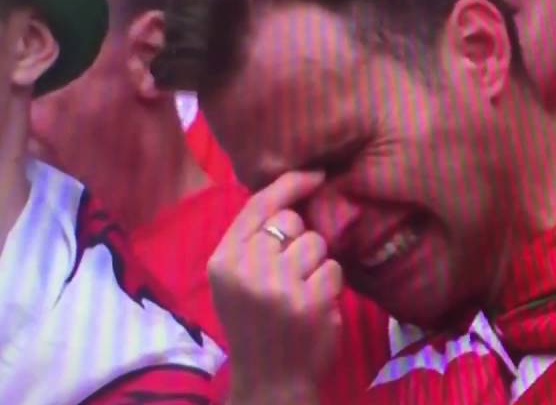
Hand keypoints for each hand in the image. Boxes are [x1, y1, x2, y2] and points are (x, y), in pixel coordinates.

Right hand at [209, 171, 340, 403]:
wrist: (269, 380)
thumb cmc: (255, 324)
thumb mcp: (235, 281)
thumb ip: (252, 241)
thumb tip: (289, 191)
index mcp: (222, 261)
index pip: (257, 205)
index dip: (289, 184)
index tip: (315, 175)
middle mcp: (245, 270)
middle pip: (291, 221)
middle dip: (300, 240)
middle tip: (290, 273)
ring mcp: (277, 287)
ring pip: (316, 242)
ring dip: (317, 263)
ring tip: (302, 291)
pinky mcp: (308, 303)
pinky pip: (333, 269)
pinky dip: (331, 285)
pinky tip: (315, 306)